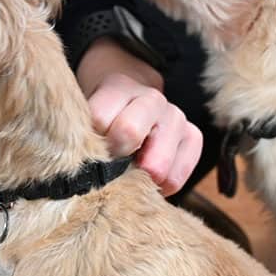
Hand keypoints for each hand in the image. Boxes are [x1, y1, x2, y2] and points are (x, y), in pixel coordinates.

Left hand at [76, 38, 201, 195]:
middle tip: (107, 167)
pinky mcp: (193, 137)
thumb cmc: (103, 118)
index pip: (99, 118)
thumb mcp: (86, 117)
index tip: (85, 151)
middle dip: (114, 160)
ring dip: (139, 179)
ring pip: (156, 164)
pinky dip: (159, 188)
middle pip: (129, 134)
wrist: (132, 103)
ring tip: (129, 174)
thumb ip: (82, 134)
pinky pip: (176, 177)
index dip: (89, 143)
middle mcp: (152, 99)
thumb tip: (82, 167)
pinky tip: (148, 180)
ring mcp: (175, 116)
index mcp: (119, 87)